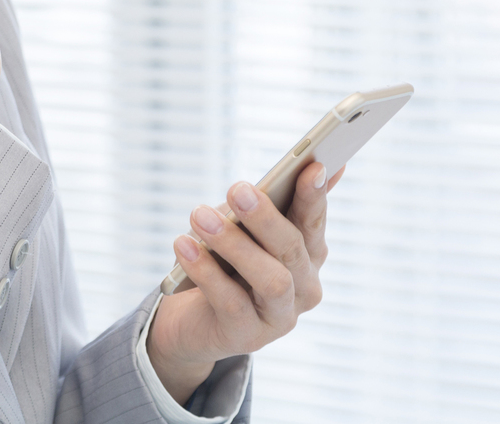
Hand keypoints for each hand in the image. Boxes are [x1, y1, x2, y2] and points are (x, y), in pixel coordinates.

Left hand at [147, 162, 345, 404]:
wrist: (194, 320)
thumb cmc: (226, 261)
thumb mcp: (245, 227)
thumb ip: (275, 199)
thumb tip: (315, 163)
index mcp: (309, 255)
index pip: (314, 222)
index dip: (315, 197)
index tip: (312, 166)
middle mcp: (304, 288)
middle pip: (292, 249)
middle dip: (265, 217)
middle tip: (237, 188)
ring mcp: (280, 316)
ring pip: (270, 279)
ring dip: (234, 244)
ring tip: (200, 215)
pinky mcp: (247, 336)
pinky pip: (230, 302)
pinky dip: (206, 271)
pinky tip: (184, 245)